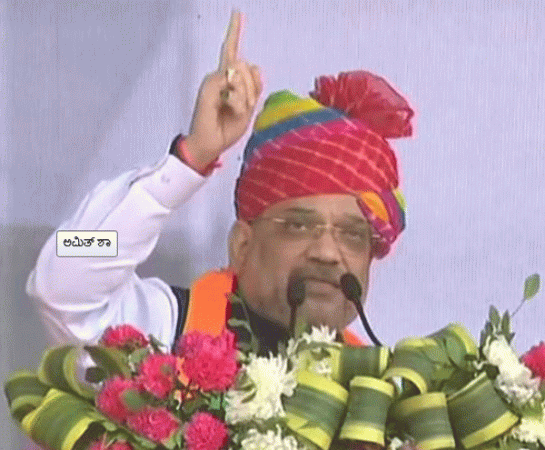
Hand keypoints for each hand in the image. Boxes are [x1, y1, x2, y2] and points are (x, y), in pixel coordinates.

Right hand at [184, 10, 262, 171]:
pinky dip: (238, 102)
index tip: (237, 14)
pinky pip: (233, 86)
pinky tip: (230, 110)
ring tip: (235, 111)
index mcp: (229, 81)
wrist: (210, 145)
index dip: (235, 32)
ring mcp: (213, 81)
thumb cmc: (227, 129)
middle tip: (244, 108)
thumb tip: (255, 66)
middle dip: (252, 88)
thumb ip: (254, 88)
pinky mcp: (209, 86)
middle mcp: (220, 77)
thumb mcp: (248, 109)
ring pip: (241, 75)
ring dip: (245, 97)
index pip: (233, 53)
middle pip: (246, 65)